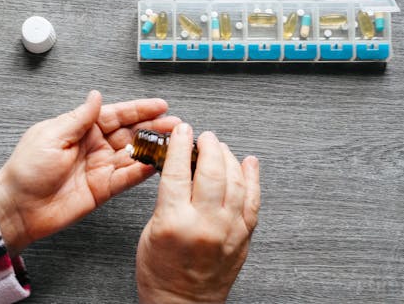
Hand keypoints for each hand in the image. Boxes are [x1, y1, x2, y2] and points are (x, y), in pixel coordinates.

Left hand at [0, 90, 180, 256]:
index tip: (161, 105)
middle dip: (154, 127)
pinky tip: (158, 165)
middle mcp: (94, 146)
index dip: (139, 109)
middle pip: (130, 133)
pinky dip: (143, 171)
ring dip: (154, 148)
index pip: (115, 114)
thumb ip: (79, 118)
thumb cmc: (26, 170)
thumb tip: (96, 96)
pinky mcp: (102, 189)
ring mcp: (99, 168)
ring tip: (176, 143)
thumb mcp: (51, 136)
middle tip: (177, 124)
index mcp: (80, 128)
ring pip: (134, 154)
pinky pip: (127, 178)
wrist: (17, 208)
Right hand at [136, 123, 259, 303]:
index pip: (179, 171)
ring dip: (228, 157)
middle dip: (208, 146)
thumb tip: (181, 167)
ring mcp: (228, 231)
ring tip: (220, 147)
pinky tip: (249, 164)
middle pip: (212, 171)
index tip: (182, 132)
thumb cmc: (161, 272)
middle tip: (204, 136)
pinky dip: (252, 178)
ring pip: (236, 181)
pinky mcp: (243, 237)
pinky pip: (253, 200)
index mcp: (174, 221)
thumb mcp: (150, 230)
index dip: (181, 145)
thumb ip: (167, 198)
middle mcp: (205, 224)